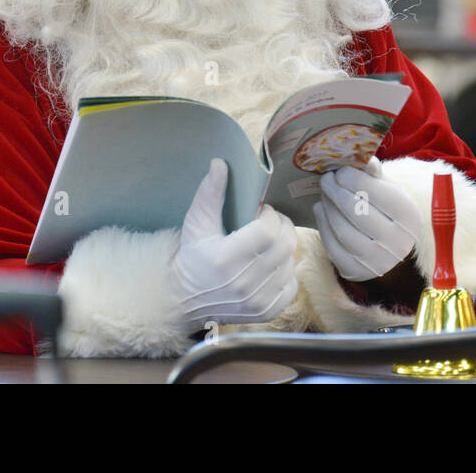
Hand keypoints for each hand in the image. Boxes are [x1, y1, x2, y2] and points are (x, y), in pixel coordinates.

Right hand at [167, 159, 297, 331]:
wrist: (184, 300)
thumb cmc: (192, 257)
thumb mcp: (196, 223)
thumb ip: (210, 192)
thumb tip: (220, 163)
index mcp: (226, 259)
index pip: (268, 229)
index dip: (270, 215)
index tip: (259, 212)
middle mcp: (243, 284)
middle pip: (285, 244)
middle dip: (282, 226)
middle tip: (270, 222)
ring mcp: (256, 301)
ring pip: (290, 262)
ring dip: (283, 247)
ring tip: (267, 243)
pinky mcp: (266, 313)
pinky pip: (291, 284)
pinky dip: (285, 271)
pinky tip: (270, 265)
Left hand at [314, 158, 423, 281]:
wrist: (387, 246)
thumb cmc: (385, 209)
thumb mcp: (387, 188)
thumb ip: (373, 172)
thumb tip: (362, 158)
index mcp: (409, 217)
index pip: (380, 195)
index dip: (355, 180)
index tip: (340, 171)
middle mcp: (398, 243)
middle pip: (358, 213)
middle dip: (336, 192)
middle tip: (326, 179)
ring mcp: (378, 262)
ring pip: (343, 231)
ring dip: (328, 207)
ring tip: (324, 193)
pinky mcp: (357, 272)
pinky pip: (333, 248)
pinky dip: (323, 226)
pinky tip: (322, 210)